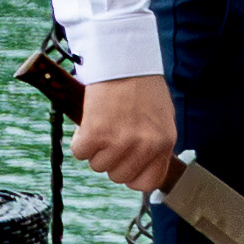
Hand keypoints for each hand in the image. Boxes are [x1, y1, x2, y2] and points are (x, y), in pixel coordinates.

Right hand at [73, 72, 181, 195]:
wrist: (123, 60)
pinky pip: (80, 153)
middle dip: (111, 160)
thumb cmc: (142, 86)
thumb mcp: (162, 118)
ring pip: (98, 165)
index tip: (126, 164)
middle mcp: (144, 145)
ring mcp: (119, 140)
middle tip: (111, 138)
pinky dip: (80, 140)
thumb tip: (143, 168)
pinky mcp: (96, 133)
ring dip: (96, 149)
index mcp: (163, 142)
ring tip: (103, 125)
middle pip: (118, 176)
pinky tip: (89, 124)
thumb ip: (155, 145)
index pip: (147, 182)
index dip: (133, 176)